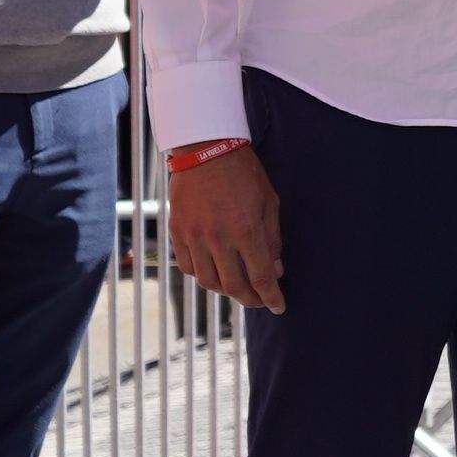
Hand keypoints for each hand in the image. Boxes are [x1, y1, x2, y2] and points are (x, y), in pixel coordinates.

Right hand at [168, 147, 283, 312]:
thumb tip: (276, 270)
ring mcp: (194, 236)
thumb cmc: (245, 174)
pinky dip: (202, 275)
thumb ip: (272, 239)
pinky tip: (214, 271)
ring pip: (207, 281)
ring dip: (225, 290)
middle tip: (259, 301)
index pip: (261, 277)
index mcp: (246, 230)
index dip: (271, 296)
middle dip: (250, 299)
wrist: (207, 149)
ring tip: (238, 287)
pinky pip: (188, 266)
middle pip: (233, 286)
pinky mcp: (178, 232)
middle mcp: (218, 238)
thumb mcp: (269, 203)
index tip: (279, 307)